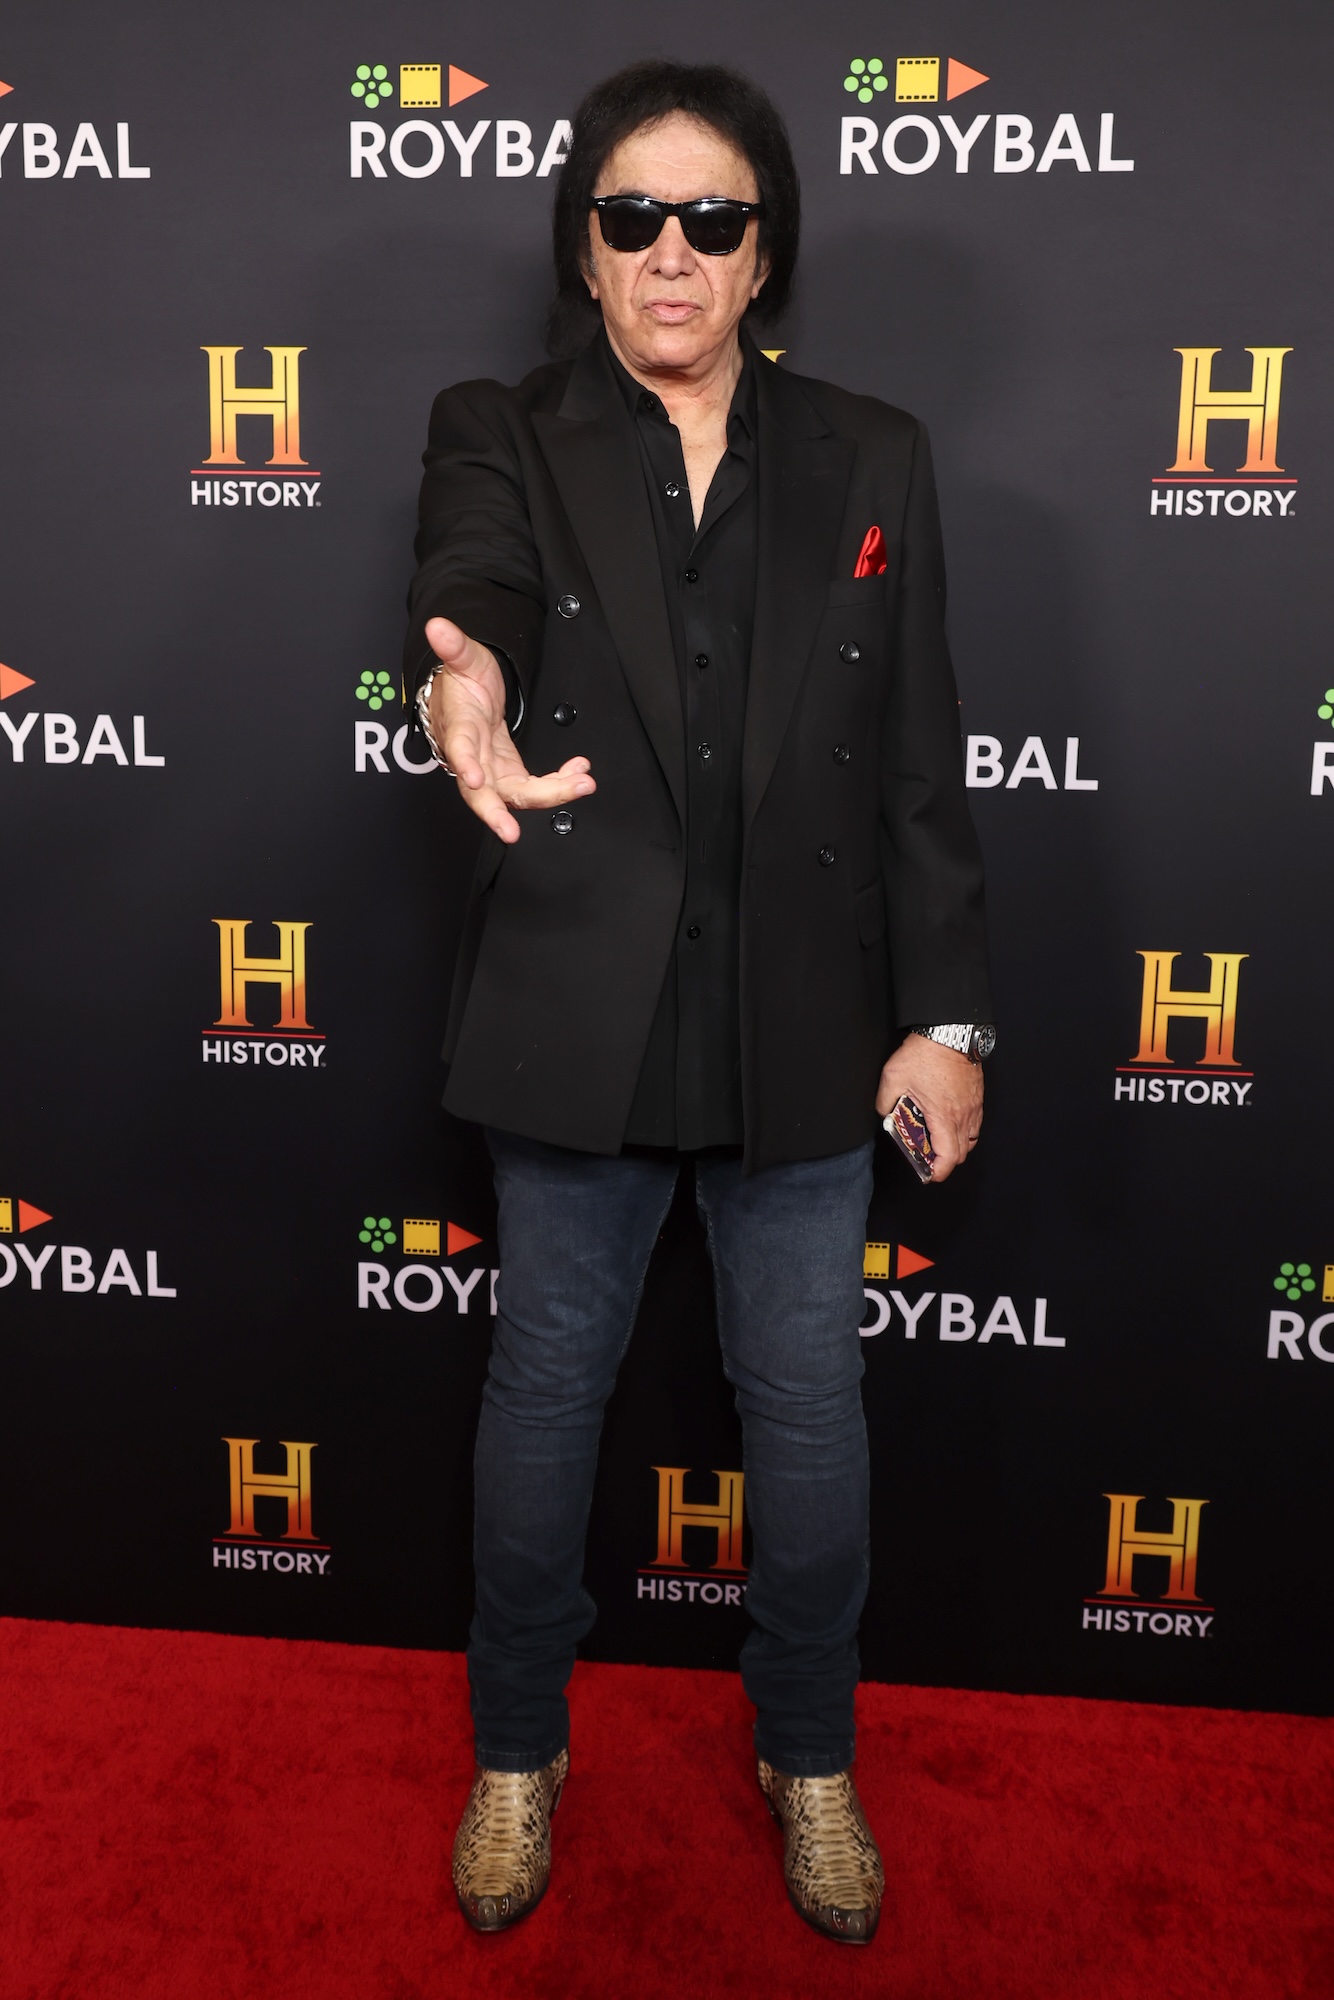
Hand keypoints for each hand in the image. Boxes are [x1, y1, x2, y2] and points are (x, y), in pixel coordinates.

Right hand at [424, 616, 595, 843]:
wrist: (466, 697)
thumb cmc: (463, 682)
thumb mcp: (463, 658)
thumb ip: (454, 646)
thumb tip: (436, 627)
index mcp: (458, 727)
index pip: (459, 748)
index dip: (465, 764)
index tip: (476, 779)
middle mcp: (472, 757)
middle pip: (482, 792)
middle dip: (497, 813)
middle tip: (512, 832)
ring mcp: (491, 769)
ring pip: (515, 795)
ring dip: (549, 795)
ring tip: (582, 784)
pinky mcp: (508, 773)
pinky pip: (533, 787)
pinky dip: (558, 783)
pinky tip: (579, 773)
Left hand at [875, 1034, 983, 1182]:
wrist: (949, 1031)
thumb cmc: (925, 1054)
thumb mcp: (892, 1078)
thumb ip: (885, 1102)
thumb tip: (885, 1115)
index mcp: (943, 1116)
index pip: (949, 1157)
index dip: (939, 1171)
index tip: (928, 1173)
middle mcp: (963, 1115)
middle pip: (962, 1153)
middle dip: (945, 1161)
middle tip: (928, 1158)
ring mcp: (973, 1106)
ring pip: (971, 1139)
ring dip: (956, 1146)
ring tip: (938, 1140)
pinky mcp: (977, 1097)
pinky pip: (975, 1124)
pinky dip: (964, 1130)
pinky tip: (948, 1122)